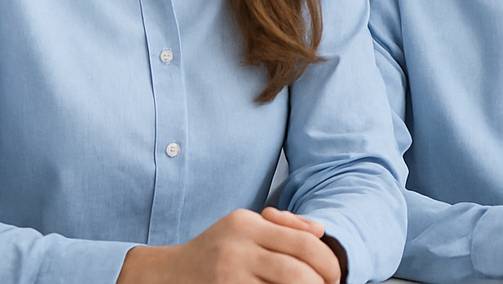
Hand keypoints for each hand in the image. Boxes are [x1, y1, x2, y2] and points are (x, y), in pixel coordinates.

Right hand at [117, 207, 342, 283]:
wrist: (166, 274)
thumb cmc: (216, 249)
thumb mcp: (245, 226)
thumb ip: (285, 225)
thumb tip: (321, 231)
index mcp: (247, 225)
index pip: (304, 243)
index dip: (328, 262)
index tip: (336, 274)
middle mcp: (237, 249)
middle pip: (297, 271)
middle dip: (322, 283)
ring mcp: (227, 276)